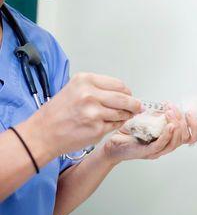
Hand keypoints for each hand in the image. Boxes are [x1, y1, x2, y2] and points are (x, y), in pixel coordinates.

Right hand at [23, 73, 142, 157]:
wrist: (42, 134)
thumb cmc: (57, 113)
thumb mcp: (75, 90)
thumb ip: (98, 89)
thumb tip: (123, 93)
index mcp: (85, 81)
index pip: (119, 84)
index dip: (127, 92)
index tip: (130, 95)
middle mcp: (90, 94)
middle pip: (124, 98)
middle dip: (134, 104)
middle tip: (137, 107)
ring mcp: (95, 112)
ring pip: (122, 113)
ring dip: (125, 116)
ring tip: (119, 117)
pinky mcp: (97, 128)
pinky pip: (115, 125)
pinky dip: (116, 125)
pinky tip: (108, 124)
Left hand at [103, 103, 196, 163]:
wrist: (111, 144)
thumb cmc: (129, 133)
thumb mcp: (148, 120)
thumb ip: (159, 115)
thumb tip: (169, 105)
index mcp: (168, 139)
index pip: (190, 136)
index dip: (194, 125)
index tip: (190, 112)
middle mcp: (165, 147)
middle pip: (184, 138)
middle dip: (182, 120)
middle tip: (172, 108)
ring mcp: (157, 151)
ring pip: (175, 142)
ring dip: (176, 125)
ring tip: (170, 113)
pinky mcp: (146, 152)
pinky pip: (161, 145)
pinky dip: (167, 135)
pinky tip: (169, 126)